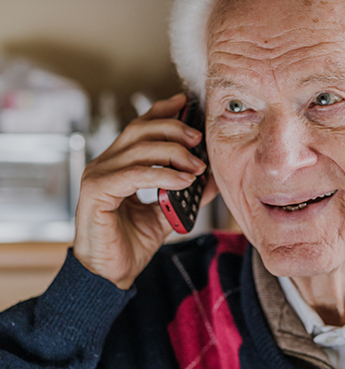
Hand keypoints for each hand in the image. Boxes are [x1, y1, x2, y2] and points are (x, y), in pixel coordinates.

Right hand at [73, 94, 218, 289]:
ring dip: (174, 153)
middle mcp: (105, 164)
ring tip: (197, 166)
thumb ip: (185, 194)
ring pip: (139, 149)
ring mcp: (98, 176)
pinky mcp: (97, 193)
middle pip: (140, 130)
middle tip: (198, 138)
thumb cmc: (131, 242)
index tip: (185, 103)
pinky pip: (135, 174)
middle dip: (173, 128)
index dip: (161, 111)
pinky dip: (162, 175)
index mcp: (118, 164)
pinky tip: (183, 181)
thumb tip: (212, 178)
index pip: (139, 127)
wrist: (110, 274)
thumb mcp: (166, 213)